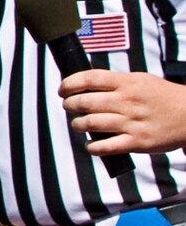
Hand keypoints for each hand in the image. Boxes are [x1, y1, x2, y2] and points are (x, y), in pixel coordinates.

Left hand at [60, 69, 185, 156]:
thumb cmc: (163, 97)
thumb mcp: (141, 80)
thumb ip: (116, 82)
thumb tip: (86, 84)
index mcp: (128, 83)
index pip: (90, 78)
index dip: (70, 83)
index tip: (62, 89)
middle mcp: (127, 101)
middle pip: (85, 102)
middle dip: (69, 105)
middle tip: (68, 106)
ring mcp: (132, 122)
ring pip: (91, 123)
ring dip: (78, 124)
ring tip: (78, 124)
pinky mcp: (137, 142)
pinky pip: (105, 146)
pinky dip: (92, 146)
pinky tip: (90, 144)